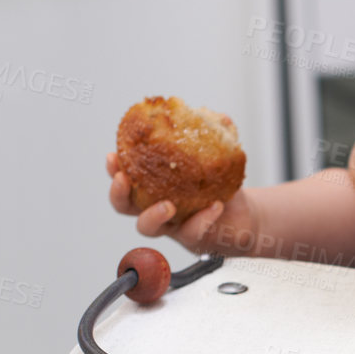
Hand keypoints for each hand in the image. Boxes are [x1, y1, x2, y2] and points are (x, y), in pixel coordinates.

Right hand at [105, 150, 256, 254]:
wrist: (241, 214)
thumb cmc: (221, 185)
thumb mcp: (218, 156)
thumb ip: (216, 135)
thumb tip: (218, 117)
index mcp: (152, 184)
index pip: (125, 175)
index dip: (113, 168)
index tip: (113, 156)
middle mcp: (155, 206)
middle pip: (123, 205)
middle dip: (118, 193)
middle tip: (124, 180)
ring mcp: (171, 224)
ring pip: (148, 227)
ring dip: (153, 216)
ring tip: (168, 205)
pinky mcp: (191, 237)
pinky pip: (191, 232)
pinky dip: (202, 220)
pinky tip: (215, 206)